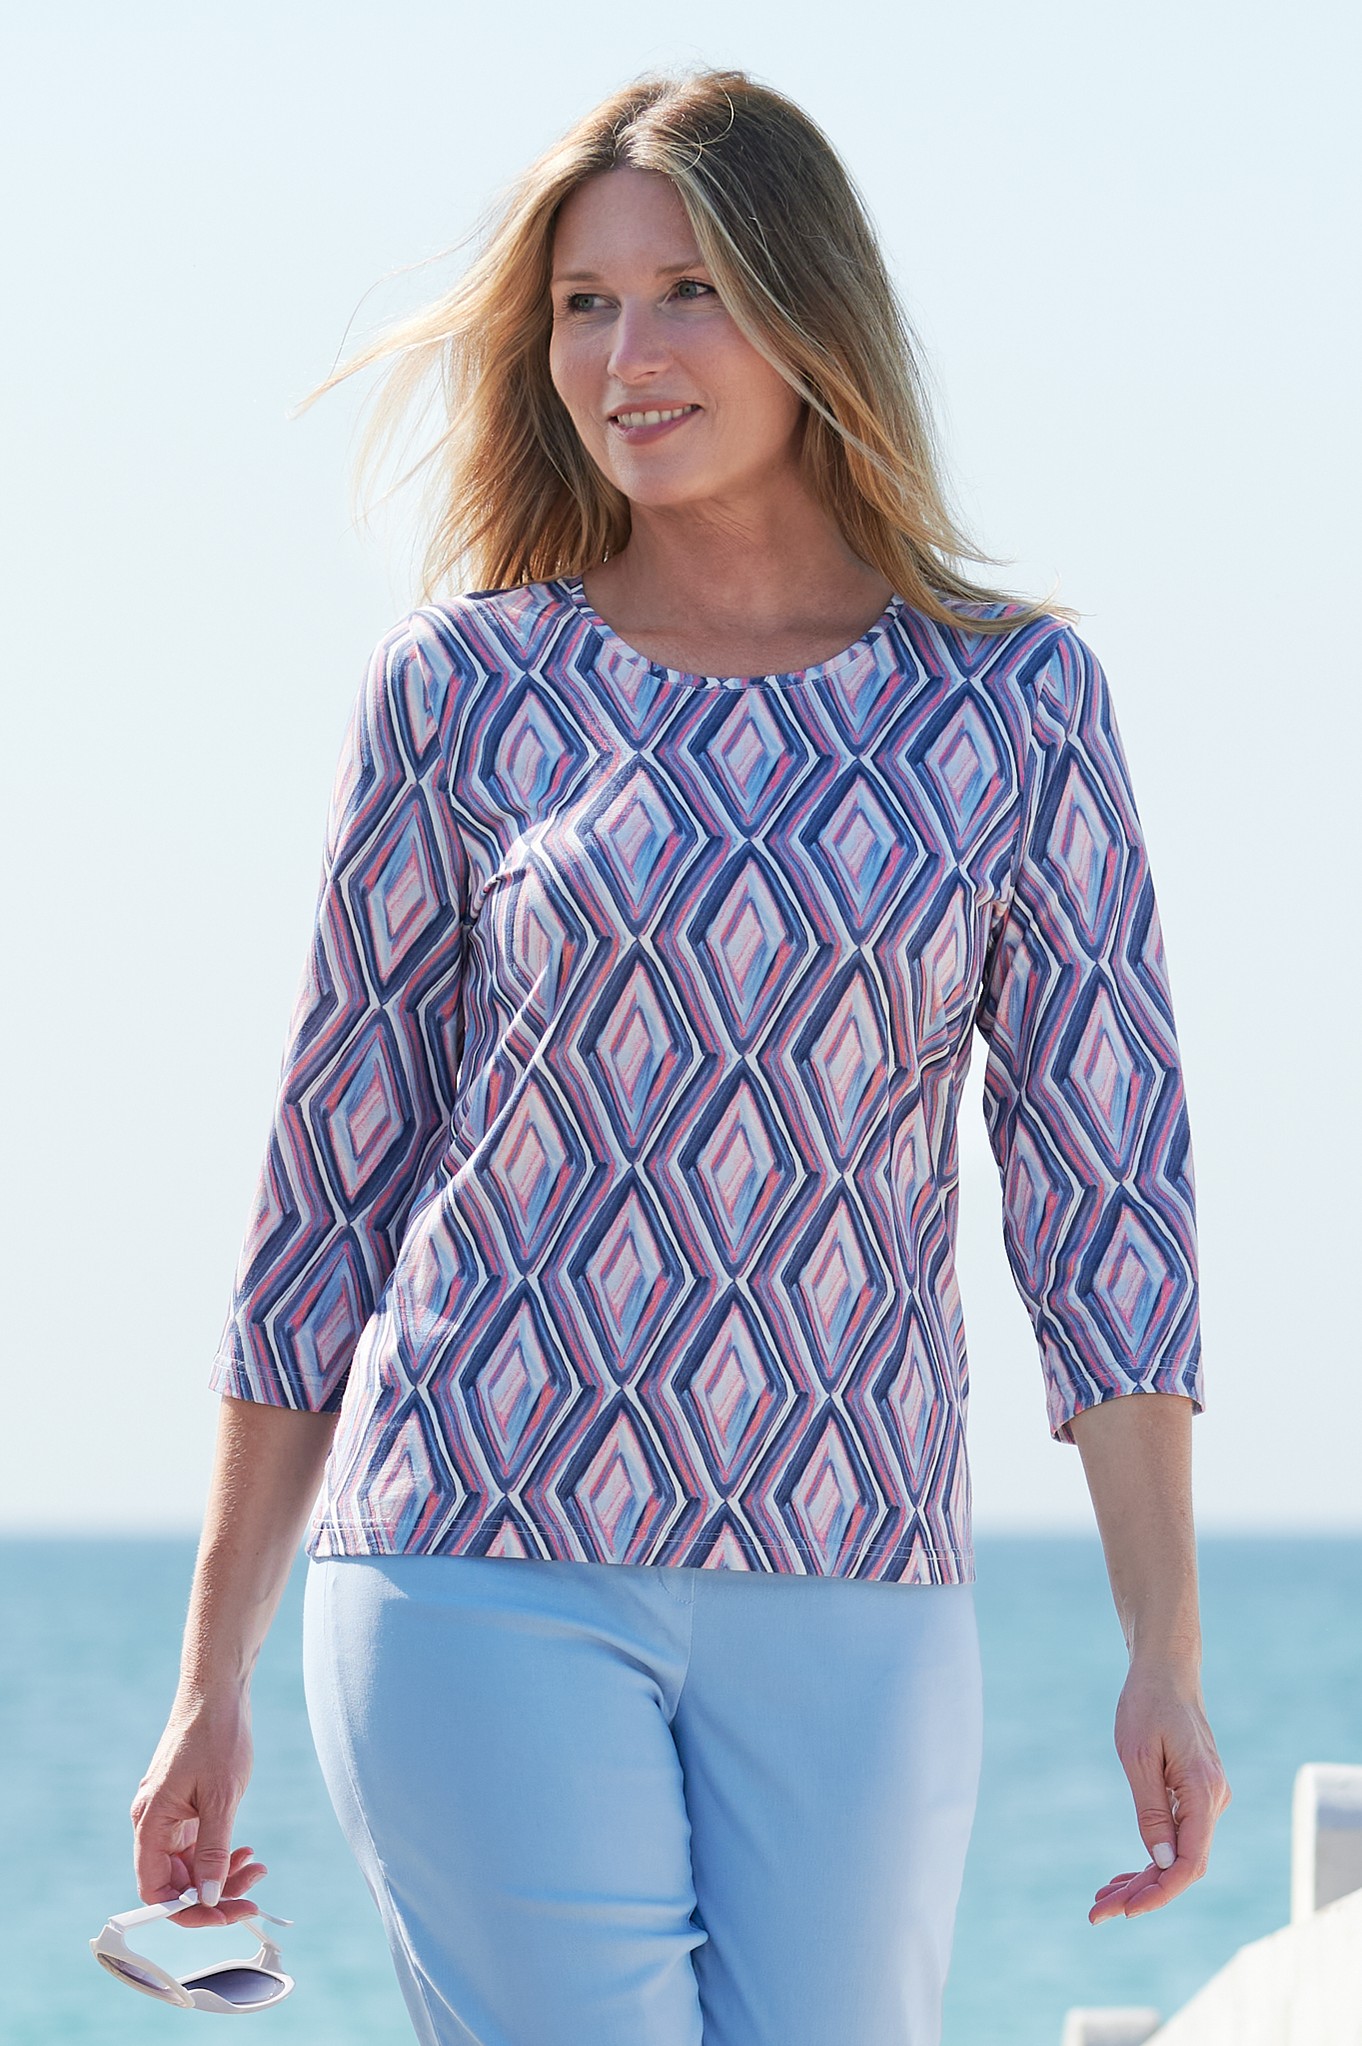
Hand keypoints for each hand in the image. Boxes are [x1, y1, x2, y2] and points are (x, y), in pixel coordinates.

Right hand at [131, 1694, 263, 1925]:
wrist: (218, 1691)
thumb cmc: (216, 1737)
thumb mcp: (220, 1797)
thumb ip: (213, 1850)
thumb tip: (208, 1899)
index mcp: (150, 1824)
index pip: (157, 1892)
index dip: (188, 1912)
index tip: (226, 1914)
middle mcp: (153, 1824)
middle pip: (176, 1883)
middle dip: (213, 1894)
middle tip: (253, 1896)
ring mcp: (169, 1816)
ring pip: (191, 1865)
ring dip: (222, 1874)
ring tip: (257, 1868)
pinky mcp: (185, 1807)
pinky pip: (199, 1845)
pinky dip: (222, 1853)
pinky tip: (247, 1852)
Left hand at [1090, 1663, 1230, 1923]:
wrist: (1166, 1671)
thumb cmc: (1148, 1704)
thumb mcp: (1139, 1756)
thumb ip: (1152, 1811)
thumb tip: (1163, 1864)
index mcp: (1204, 1791)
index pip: (1191, 1862)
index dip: (1160, 1892)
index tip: (1126, 1910)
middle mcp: (1214, 1801)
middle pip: (1183, 1866)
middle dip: (1142, 1893)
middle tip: (1097, 1913)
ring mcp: (1207, 1800)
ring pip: (1179, 1856)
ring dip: (1143, 1880)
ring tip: (1102, 1900)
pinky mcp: (1196, 1796)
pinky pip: (1178, 1838)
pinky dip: (1151, 1859)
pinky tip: (1123, 1877)